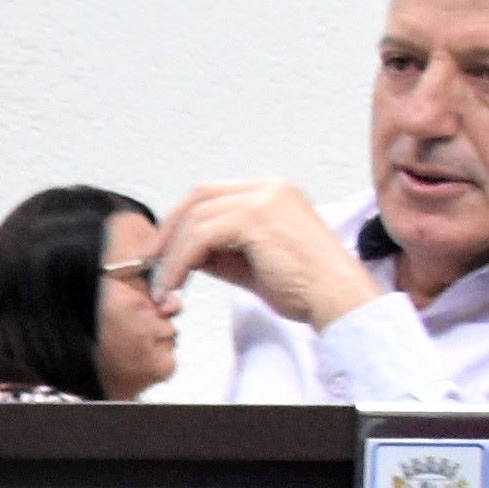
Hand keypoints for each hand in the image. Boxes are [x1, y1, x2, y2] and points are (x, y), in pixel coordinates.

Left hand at [139, 180, 383, 333]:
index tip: (161, 250)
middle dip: (168, 232)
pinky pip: (201, 238)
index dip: (179, 220)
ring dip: (172, 255)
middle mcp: (269, 188)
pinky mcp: (257, 219)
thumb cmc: (304, 287)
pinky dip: (180, 263)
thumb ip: (219, 251)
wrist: (337, 299)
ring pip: (196, 219)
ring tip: (165, 286)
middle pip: (198, 198)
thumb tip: (183, 253)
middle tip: (151, 265)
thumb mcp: (251, 263)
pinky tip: (177, 285)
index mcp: (272, 192)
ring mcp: (264, 200)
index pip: (210, 194)